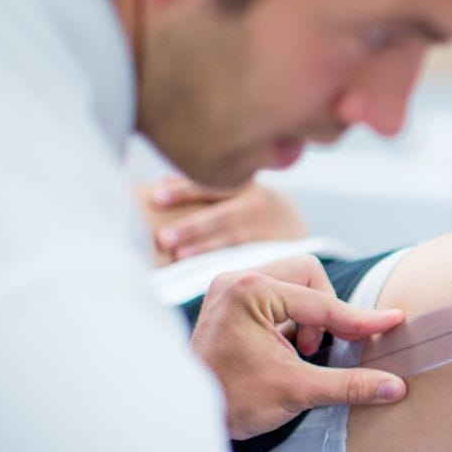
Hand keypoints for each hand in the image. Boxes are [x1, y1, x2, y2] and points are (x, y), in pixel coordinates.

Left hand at [139, 176, 308, 264]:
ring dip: (203, 247)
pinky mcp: (270, 251)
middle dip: (191, 226)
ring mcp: (264, 230)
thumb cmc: (249, 204)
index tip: (156, 197)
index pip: (211, 186)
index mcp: (243, 184)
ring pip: (231, 239)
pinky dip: (222, 262)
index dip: (184, 191)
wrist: (295, 225)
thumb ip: (202, 186)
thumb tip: (163, 180)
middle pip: (220, 215)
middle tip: (162, 237)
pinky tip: (203, 271)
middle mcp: (256, 205)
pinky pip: (243, 257)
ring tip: (178, 255)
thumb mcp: (234, 188)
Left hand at [191, 255, 405, 439]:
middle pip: (309, 275)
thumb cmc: (231, 401)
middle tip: (318, 350)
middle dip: (326, 311)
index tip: (393, 322)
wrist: (184, 418)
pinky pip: (277, 293)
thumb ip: (350, 384)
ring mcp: (230, 287)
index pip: (321, 302)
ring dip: (310, 314)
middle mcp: (237, 279)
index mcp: (250, 291)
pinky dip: (292, 317)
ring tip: (300, 351)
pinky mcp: (230, 300)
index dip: (360, 319)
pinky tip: (286, 347)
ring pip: (295, 281)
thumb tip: (397, 386)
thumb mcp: (297, 391)